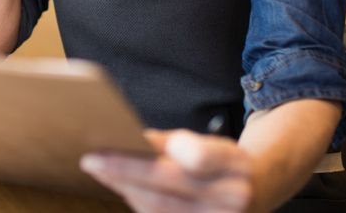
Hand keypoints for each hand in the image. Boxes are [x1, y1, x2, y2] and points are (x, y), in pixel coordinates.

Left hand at [81, 129, 254, 212]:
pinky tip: (122, 188)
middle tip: (91, 159)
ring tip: (100, 171)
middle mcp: (233, 197)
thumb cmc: (222, 164)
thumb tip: (133, 141)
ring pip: (160, 207)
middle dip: (125, 170)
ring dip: (125, 188)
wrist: (254, 195)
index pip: (200, 156)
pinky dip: (138, 202)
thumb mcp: (210, 143)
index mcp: (236, 164)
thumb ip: (174, 143)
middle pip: (168, 183)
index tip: (134, 140)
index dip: (171, 149)